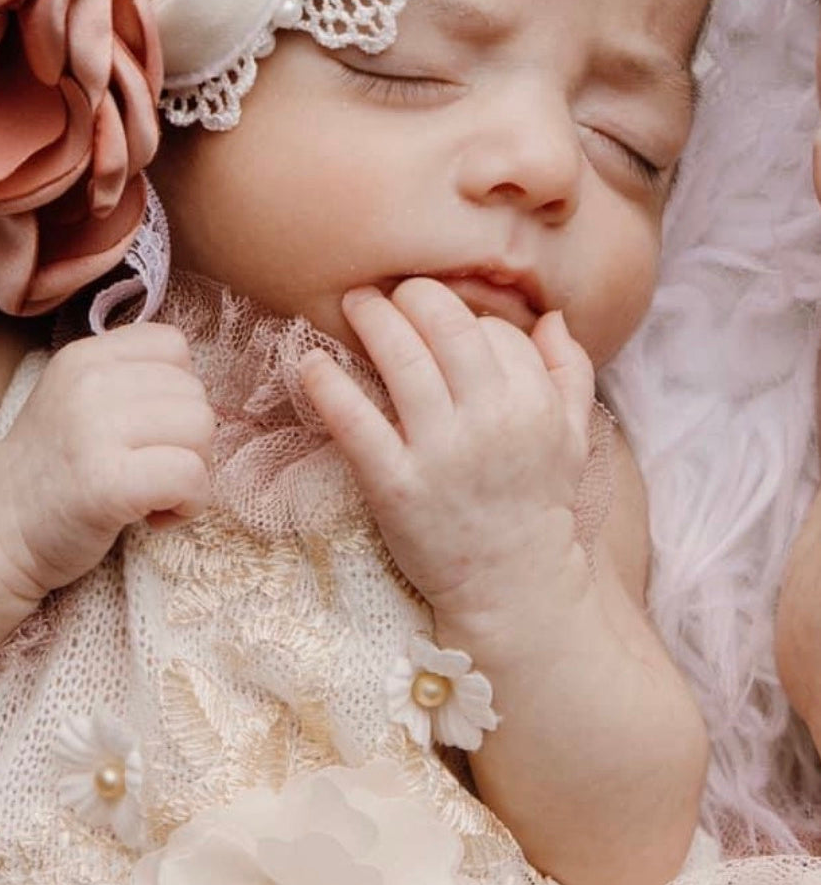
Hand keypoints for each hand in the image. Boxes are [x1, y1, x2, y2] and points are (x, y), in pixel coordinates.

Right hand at [0, 324, 214, 600]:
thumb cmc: (52, 471)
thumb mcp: (77, 399)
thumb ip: (128, 378)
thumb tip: (198, 389)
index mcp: (83, 357)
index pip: (172, 345)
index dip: (177, 391)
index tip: (149, 431)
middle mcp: (88, 383)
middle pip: (194, 392)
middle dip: (189, 439)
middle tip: (151, 471)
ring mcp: (94, 431)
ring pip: (200, 430)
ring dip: (193, 472)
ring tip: (154, 494)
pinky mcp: (107, 484)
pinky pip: (190, 476)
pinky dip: (189, 504)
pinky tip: (157, 518)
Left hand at [299, 279, 593, 616]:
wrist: (516, 592)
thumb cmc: (537, 504)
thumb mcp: (573, 439)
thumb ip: (570, 373)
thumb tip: (553, 317)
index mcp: (534, 404)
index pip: (494, 329)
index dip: (465, 316)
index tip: (440, 320)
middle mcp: (491, 421)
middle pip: (446, 326)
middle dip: (413, 295)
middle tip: (387, 291)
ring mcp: (442, 453)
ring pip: (402, 361)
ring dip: (372, 319)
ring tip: (353, 303)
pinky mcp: (396, 486)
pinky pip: (356, 422)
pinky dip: (329, 386)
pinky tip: (312, 363)